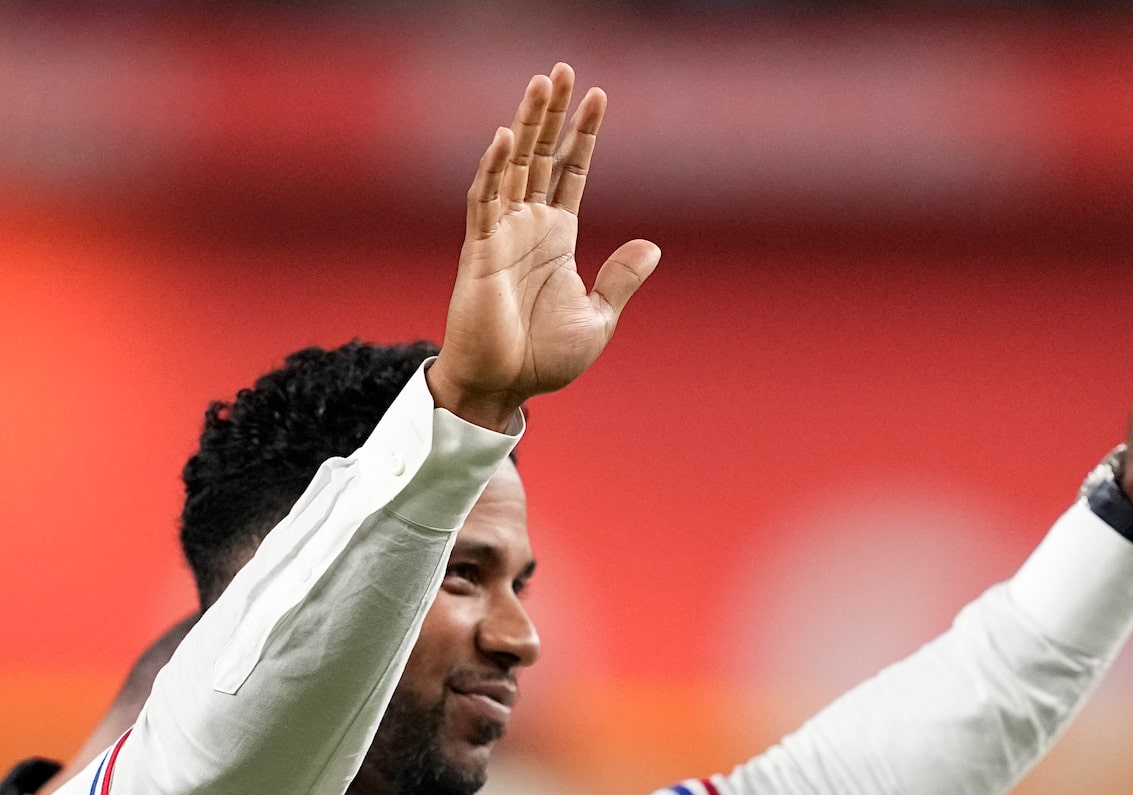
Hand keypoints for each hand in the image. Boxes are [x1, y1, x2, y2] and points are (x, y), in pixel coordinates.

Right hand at [428, 66, 661, 433]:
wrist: (505, 387)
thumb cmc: (544, 359)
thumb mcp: (598, 317)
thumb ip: (620, 279)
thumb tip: (652, 247)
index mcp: (557, 237)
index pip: (571, 171)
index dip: (583, 135)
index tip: (598, 95)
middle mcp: (528, 226)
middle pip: (541, 155)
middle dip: (552, 113)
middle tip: (562, 69)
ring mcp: (501, 234)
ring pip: (513, 166)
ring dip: (525, 125)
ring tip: (540, 84)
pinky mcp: (479, 251)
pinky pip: (483, 201)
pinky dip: (492, 169)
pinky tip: (503, 138)